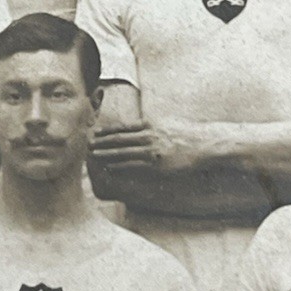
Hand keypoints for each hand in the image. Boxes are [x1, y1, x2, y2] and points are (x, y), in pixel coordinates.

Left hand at [89, 117, 208, 177]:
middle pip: (119, 138)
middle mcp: (149, 135)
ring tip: (93, 156)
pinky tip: (110, 167)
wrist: (203, 144)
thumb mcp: (167, 123)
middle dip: (102, 142)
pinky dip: (119, 166)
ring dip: (106, 154)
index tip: (94, 132)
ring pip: (123, 152)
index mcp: (150, 125)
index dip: (107, 130)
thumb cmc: (186, 135)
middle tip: (87, 144)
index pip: (123, 127)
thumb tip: (141, 124)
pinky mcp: (156, 164)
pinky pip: (133, 166)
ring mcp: (152, 150)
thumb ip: (152, 124)